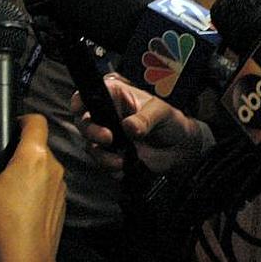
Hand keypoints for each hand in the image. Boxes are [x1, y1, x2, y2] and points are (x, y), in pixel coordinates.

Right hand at [0, 116, 65, 261]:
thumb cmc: (2, 227)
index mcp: (35, 156)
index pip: (36, 120)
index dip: (20, 120)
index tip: (7, 128)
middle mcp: (54, 168)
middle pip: (37, 145)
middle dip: (17, 151)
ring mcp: (59, 188)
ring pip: (41, 168)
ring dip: (24, 173)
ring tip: (1, 192)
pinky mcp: (59, 206)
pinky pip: (45, 188)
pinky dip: (32, 192)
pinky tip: (13, 209)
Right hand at [70, 75, 209, 173]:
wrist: (180, 147)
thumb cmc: (170, 121)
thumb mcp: (162, 112)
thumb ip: (145, 118)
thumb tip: (129, 127)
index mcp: (117, 97)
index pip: (90, 94)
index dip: (80, 100)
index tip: (81, 109)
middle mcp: (108, 116)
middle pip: (84, 121)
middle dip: (91, 131)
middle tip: (107, 138)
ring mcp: (109, 136)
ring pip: (91, 145)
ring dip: (102, 155)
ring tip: (120, 160)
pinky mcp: (112, 155)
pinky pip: (102, 163)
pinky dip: (111, 167)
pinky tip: (125, 166)